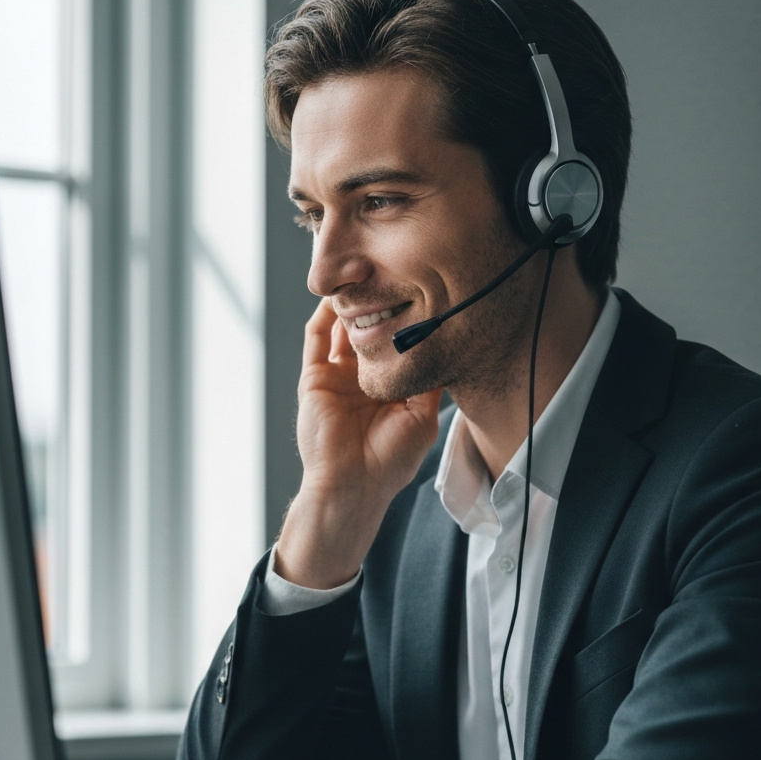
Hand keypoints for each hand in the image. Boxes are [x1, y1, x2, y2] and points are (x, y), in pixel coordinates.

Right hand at [276, 298, 440, 588]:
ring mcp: (338, 376)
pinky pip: (316, 339)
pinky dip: (324, 316)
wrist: (352, 486)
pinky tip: (338, 297)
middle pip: (369, 330)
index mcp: (389, 388)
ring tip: (364, 277)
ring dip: (351, 304)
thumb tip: (445, 346)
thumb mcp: (422, 417)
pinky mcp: (315, 378)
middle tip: (390, 273)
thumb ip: (429, 383)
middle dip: (378, 304)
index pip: (397, 343)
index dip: (406, 320)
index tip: (422, 292)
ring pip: (342, 329)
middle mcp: (363, 378)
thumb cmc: (390, 460)